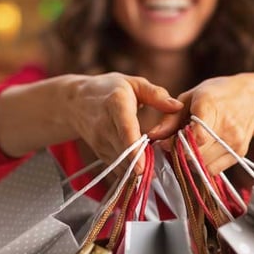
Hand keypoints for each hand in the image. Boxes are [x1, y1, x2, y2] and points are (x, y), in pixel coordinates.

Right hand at [67, 73, 182, 173]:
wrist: (75, 102)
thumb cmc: (109, 89)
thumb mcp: (133, 84)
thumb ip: (156, 95)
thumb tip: (178, 107)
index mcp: (116, 105)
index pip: (125, 130)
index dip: (134, 150)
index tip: (143, 168)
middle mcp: (105, 125)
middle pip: (124, 152)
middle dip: (144, 165)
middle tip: (163, 170)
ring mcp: (100, 142)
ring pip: (121, 163)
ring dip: (139, 169)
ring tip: (156, 170)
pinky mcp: (100, 152)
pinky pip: (118, 167)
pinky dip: (131, 170)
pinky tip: (144, 167)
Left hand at [150, 74, 253, 174]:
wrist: (253, 98)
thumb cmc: (216, 94)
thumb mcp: (190, 97)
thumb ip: (170, 118)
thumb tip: (153, 136)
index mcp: (211, 106)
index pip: (195, 137)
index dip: (176, 144)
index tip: (166, 142)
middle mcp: (227, 125)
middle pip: (196, 153)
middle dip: (179, 153)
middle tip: (174, 145)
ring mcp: (235, 141)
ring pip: (203, 165)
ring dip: (190, 161)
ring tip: (188, 147)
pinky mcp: (240, 153)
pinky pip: (214, 170)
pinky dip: (202, 166)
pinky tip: (201, 153)